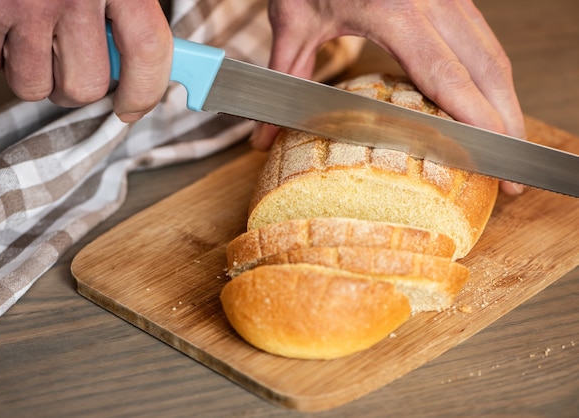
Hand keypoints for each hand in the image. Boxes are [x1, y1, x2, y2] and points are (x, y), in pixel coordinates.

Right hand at [0, 0, 171, 122]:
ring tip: (29, 37)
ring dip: (32, 73)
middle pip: (85, 86)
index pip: (148, 53)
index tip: (132, 107)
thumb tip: (139, 61)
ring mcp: (22, 2)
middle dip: (75, 84)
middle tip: (69, 62)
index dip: (144, 91)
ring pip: (34, 86)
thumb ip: (126, 7)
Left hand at [252, 0, 525, 194]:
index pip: (444, 74)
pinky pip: (481, 39)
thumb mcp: (292, 21)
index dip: (474, 118)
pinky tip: (488, 105)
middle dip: (505, 121)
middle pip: (485, 67)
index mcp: (393, 9)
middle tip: (514, 170)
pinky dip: (490, 77)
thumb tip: (261, 137)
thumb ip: (285, 78)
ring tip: (506, 146)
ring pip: (491, 52)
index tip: (492, 155)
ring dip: (504, 100)